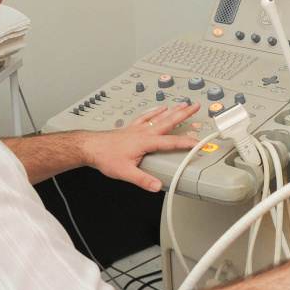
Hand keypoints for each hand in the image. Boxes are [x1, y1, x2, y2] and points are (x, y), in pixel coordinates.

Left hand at [82, 101, 201, 191]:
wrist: (90, 147)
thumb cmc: (105, 157)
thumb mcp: (125, 172)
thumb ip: (142, 180)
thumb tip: (156, 185)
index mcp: (145, 142)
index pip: (171, 142)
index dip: (187, 143)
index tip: (199, 143)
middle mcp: (143, 132)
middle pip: (168, 121)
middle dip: (184, 114)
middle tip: (196, 106)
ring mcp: (137, 128)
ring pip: (159, 116)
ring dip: (173, 110)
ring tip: (184, 104)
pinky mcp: (131, 128)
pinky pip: (146, 117)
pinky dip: (155, 111)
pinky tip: (161, 108)